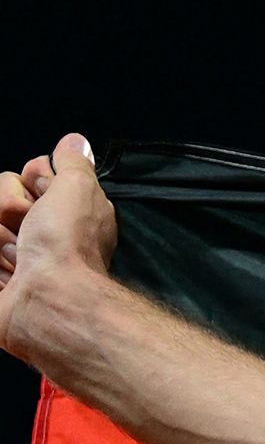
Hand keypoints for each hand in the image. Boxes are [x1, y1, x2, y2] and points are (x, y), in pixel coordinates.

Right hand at [0, 132, 118, 358]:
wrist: (48, 302)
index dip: (29, 180)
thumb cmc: (66, 245)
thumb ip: (74, 163)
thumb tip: (74, 141)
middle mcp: (36, 232)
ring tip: (16, 258)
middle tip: (27, 230)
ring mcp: (9, 254)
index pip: (22, 176)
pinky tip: (6, 274)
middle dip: (8, 206)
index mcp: (62, 210)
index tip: (42, 194)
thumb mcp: (78, 190)